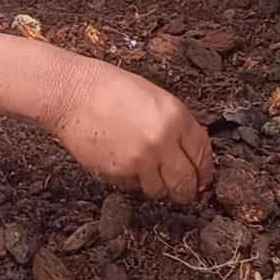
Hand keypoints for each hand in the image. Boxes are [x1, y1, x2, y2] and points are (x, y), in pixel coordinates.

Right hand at [50, 56, 212, 202]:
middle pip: (185, 182)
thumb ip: (175, 124)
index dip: (205, 170)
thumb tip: (188, 151)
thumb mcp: (155, 97)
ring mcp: (140, 160)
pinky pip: (134, 187)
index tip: (203, 177)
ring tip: (153, 178)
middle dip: (188, 190)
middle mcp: (162, 142)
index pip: (202, 154)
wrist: (73, 93)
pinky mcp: (118, 173)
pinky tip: (128, 165)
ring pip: (161, 191)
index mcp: (175, 117)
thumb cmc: (110, 88)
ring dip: (160, 188)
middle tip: (185, 191)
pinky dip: (135, 182)